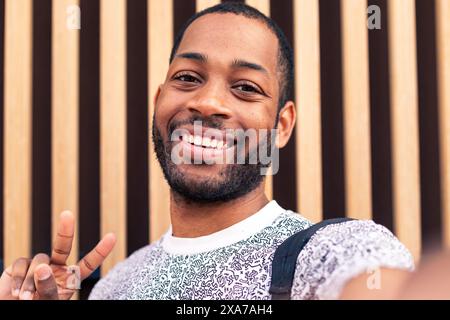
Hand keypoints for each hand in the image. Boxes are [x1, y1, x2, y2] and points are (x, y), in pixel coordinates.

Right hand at [0, 211, 115, 299]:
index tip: (113, 237)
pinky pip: (22, 265)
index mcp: (70, 278)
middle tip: (67, 215)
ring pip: (39, 261)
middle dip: (65, 230)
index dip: (100, 251)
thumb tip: (44, 267)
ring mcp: (39, 264)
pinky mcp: (21, 264)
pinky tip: (15, 292)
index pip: (88, 264)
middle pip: (63, 246)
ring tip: (25, 298)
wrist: (12, 310)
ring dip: (32, 281)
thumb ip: (49, 288)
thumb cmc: (35, 308)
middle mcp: (56, 267)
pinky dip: (19, 279)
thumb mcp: (48, 301)